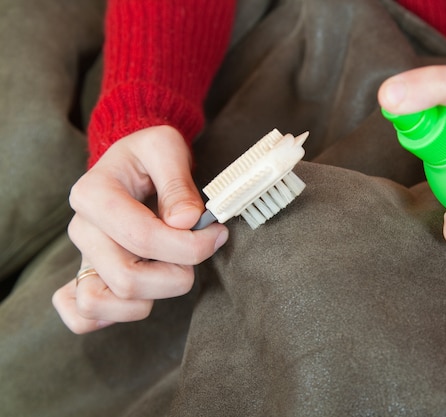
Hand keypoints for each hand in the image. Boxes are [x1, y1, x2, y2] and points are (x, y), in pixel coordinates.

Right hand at [53, 125, 227, 332]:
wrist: (134, 161)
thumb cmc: (150, 153)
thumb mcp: (167, 147)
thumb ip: (177, 182)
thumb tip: (186, 220)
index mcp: (94, 194)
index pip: (142, 237)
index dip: (189, 245)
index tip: (216, 234)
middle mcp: (82, 228)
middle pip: (126, 279)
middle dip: (177, 275)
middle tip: (200, 252)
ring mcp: (82, 256)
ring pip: (100, 303)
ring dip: (149, 299)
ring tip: (172, 272)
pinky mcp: (87, 275)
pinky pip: (80, 315)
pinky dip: (110, 317)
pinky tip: (142, 297)